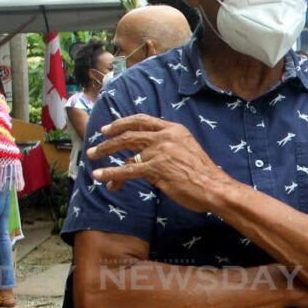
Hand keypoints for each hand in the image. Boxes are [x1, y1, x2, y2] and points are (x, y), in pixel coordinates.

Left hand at [87, 114, 234, 211]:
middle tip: (95, 145)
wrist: (214, 187)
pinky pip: (127, 170)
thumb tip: (138, 159)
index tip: (108, 128)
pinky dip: (111, 173)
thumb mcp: (185, 152)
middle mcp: (166, 137)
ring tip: (93, 158)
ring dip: (105, 153)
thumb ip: (165, 150)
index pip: (142, 120)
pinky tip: (101, 176)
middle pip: (130, 133)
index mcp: (174, 130)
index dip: (122, 123)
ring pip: (126, 150)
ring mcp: (160, 152)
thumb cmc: (203, 174)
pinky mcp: (156, 169)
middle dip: (108, 139)